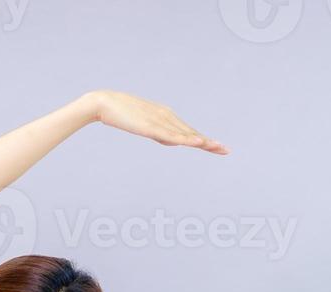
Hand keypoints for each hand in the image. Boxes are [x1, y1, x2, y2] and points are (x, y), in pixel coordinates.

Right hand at [87, 90, 229, 153]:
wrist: (104, 103)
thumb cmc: (121, 113)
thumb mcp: (145, 125)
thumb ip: (159, 132)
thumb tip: (172, 141)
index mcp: (166, 116)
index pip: (188, 131)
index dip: (204, 140)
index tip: (218, 147)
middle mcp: (167, 117)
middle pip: (191, 133)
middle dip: (209, 142)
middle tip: (226, 150)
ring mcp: (159, 120)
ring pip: (184, 134)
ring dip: (202, 141)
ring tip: (217, 148)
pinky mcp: (150, 126)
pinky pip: (171, 135)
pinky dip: (186, 139)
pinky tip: (197, 143)